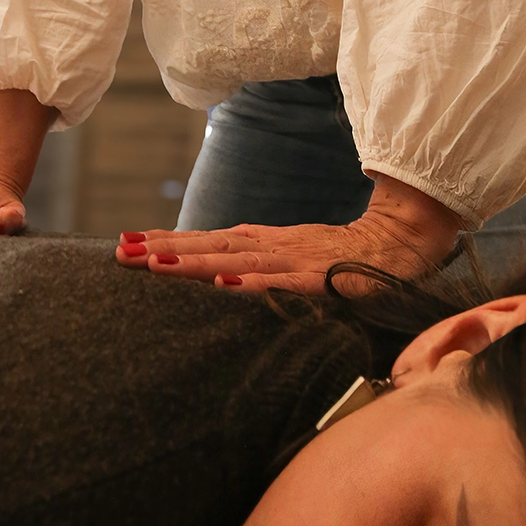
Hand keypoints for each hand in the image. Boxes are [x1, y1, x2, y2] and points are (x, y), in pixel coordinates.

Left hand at [115, 176, 463, 294]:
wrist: (405, 240)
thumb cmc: (347, 257)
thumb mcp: (296, 261)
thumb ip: (260, 268)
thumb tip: (218, 278)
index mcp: (265, 243)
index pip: (207, 242)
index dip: (166, 243)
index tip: (125, 244)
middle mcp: (273, 246)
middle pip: (210, 247)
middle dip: (164, 251)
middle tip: (121, 253)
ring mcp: (296, 259)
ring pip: (236, 261)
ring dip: (193, 263)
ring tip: (153, 265)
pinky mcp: (322, 277)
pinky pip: (283, 282)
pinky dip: (252, 282)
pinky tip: (225, 284)